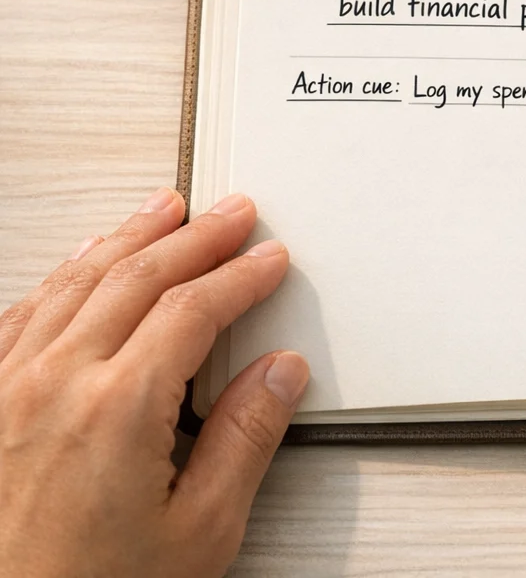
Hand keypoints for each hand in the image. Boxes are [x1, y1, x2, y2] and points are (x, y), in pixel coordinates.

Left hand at [0, 189, 305, 577]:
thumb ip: (245, 440)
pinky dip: (64, 276)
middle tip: (232, 213)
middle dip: (194, 238)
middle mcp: (55, 385)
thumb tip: (280, 374)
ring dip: (128, 238)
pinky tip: (82, 265)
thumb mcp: (199, 532)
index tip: (269, 259)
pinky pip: (22, 315)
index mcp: (119, 409)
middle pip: (136, 278)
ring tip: (163, 212)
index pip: (193, 310)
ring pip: (74, 283)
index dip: (240, 275)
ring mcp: (7, 390)